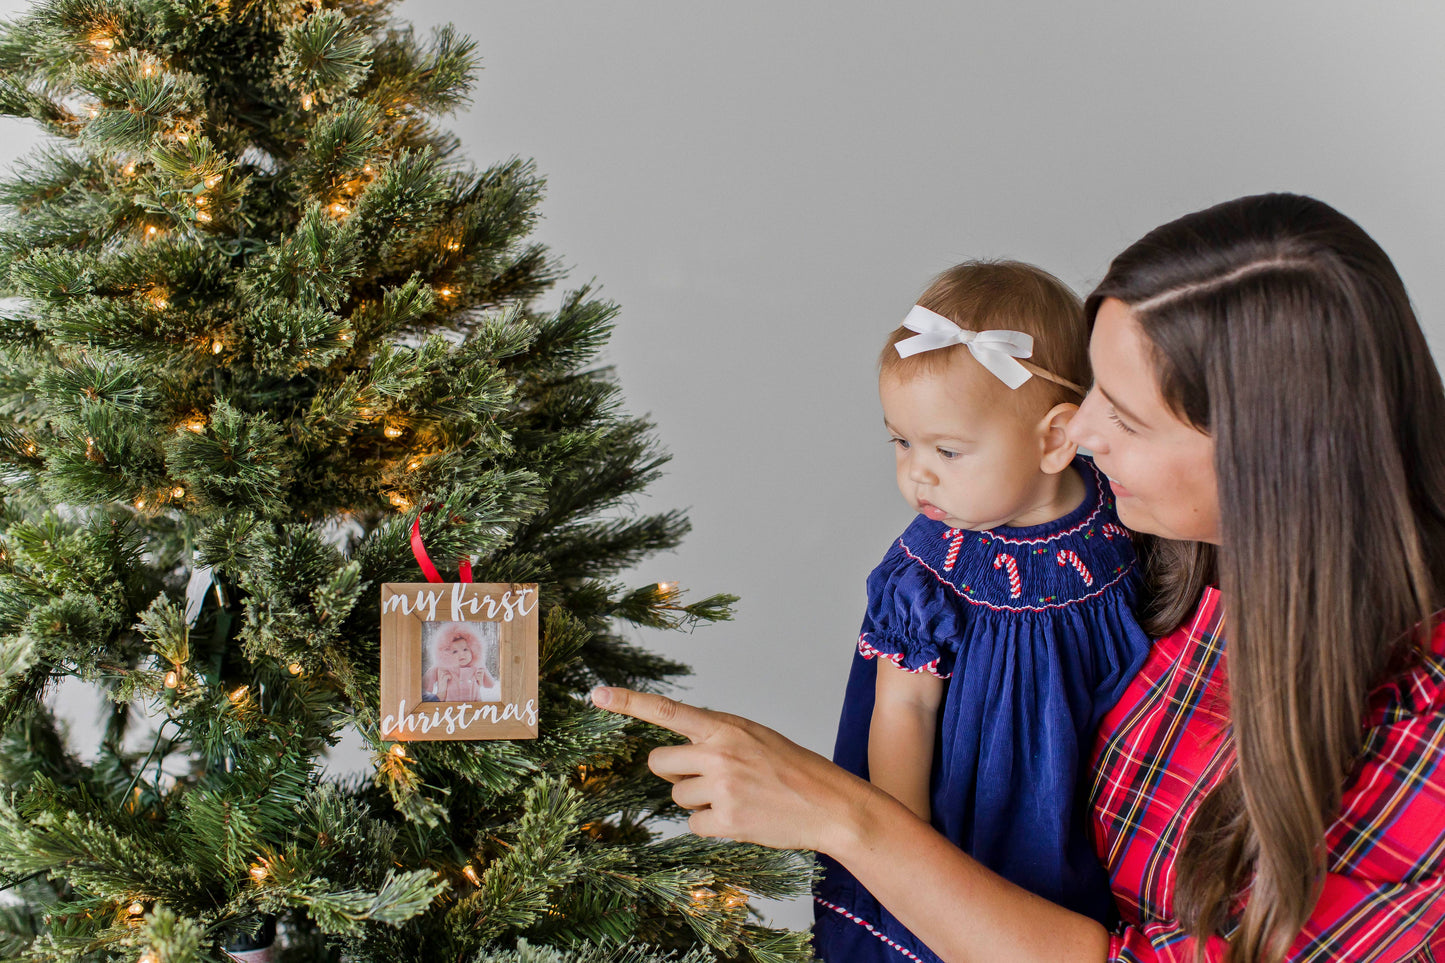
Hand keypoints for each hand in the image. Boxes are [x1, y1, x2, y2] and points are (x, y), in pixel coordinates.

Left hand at [591, 686, 875, 852]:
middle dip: (674, 771)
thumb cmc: (793, 769)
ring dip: (699, 801)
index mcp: (725, 727)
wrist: (829, 804)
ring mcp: (720, 788)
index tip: (596, 695)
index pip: (667, 710)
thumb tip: (674, 754)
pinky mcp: (726, 821)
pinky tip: (741, 818)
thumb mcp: (755, 736)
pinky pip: (694, 825)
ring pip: (678, 796)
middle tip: (707, 776)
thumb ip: (715, 736)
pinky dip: (712, 826)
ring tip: (738, 797)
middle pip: (660, 762)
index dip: (629, 702)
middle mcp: (718, 753)